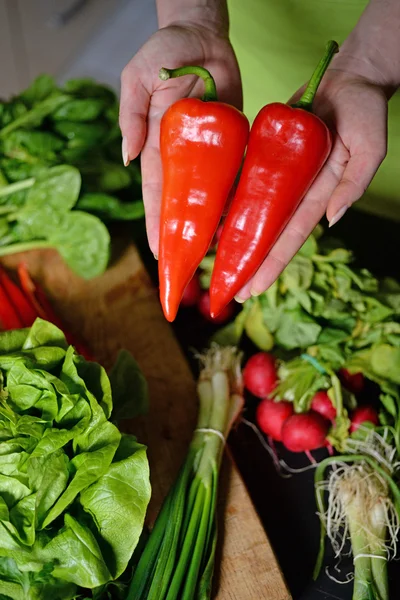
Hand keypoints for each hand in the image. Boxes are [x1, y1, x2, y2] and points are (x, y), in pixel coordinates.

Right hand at [119, 23, 241, 256]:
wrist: (204, 34)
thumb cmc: (167, 49)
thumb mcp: (140, 76)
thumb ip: (132, 114)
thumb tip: (128, 157)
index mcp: (157, 144)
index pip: (157, 192)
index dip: (157, 223)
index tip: (160, 252)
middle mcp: (182, 156)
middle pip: (182, 204)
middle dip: (182, 237)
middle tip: (184, 269)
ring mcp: (207, 153)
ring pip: (208, 197)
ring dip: (210, 226)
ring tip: (215, 257)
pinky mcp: (229, 144)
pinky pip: (233, 176)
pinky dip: (235, 199)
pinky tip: (238, 223)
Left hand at [235, 68, 388, 300]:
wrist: (348, 77)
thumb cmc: (364, 109)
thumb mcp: (369, 146)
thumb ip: (354, 183)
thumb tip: (332, 220)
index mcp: (319, 195)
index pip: (290, 238)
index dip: (271, 264)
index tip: (253, 289)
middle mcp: (296, 192)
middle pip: (267, 235)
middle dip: (250, 264)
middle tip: (229, 292)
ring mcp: (279, 176)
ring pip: (252, 214)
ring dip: (235, 239)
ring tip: (214, 264)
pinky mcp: (266, 156)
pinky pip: (243, 182)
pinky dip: (229, 202)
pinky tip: (212, 220)